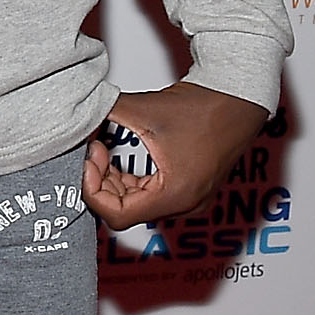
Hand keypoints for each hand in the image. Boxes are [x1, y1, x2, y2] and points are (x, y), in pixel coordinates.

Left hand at [83, 81, 268, 227]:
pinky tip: (120, 158)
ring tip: (104, 151)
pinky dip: (129, 179)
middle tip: (95, 151)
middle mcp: (185, 204)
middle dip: (101, 182)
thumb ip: (103, 112)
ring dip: (114, 181)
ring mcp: (190, 199)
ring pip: (136, 204)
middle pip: (125, 211)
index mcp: (175, 195)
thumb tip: (78, 114)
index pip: (117, 216)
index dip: (93, 190)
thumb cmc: (202, 107)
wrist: (237, 98)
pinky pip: (149, 195)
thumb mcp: (142, 109)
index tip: (89, 161)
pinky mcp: (190, 189)